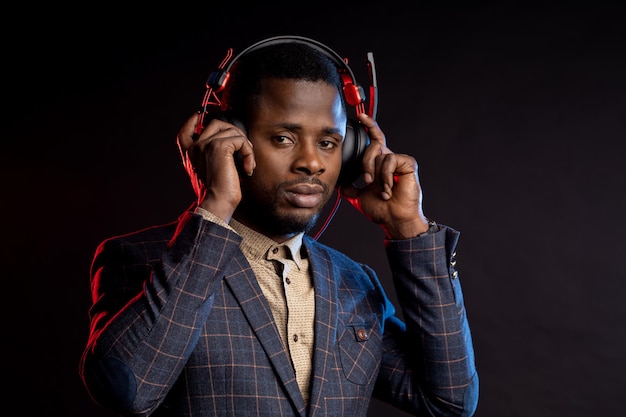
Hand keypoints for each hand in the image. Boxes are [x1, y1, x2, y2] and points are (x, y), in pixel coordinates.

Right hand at [177, 112, 255, 221]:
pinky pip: (241, 141)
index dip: (194, 119)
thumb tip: (228, 139)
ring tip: (247, 162)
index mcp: (190, 152)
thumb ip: (211, 154)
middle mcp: (196, 146)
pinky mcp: (220, 147)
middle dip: (234, 132)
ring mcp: (206, 144)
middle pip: (216, 123)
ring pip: (232, 130)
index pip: (187, 129)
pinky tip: (248, 168)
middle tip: (244, 150)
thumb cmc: (218, 190)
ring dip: (245, 145)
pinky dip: (249, 153)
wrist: (218, 202)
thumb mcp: (210, 169)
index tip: (201, 115)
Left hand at [340, 113, 429, 238]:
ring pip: (379, 154)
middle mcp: (389, 159)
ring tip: (380, 189)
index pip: (374, 141)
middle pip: (373, 145)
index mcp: (380, 165)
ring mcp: (399, 160)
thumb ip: (349, 187)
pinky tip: (388, 189)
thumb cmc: (381, 210)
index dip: (369, 127)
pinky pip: (389, 160)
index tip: (360, 117)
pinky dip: (385, 175)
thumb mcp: (359, 197)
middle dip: (365, 163)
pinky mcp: (408, 163)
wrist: (394, 220)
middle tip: (367, 181)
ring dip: (375, 174)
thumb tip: (338, 183)